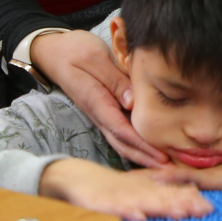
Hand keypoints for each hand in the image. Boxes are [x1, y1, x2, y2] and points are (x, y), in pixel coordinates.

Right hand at [31, 30, 167, 167]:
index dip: (142, 145)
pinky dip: (136, 142)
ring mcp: (99, 113)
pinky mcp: (103, 110)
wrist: (52, 50)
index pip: (121, 130)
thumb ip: (114, 80)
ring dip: (141, 154)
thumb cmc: (73, 50)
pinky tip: (151, 146)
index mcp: (95, 101)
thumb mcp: (95, 58)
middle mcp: (97, 112)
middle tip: (169, 170)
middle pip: (122, 143)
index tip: (162, 157)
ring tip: (163, 163)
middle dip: (145, 157)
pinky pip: (120, 131)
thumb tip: (133, 103)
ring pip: (121, 141)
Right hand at [39, 158, 213, 220]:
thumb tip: (193, 192)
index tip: (208, 208)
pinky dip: (127, 212)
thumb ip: (164, 190)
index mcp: (145, 190)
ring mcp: (119, 198)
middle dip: (182, 205)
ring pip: (144, 203)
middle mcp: (136, 193)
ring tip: (180, 213)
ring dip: (162, 207)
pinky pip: (115, 209)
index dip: (189, 201)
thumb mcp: (139, 188)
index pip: (170, 195)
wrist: (75, 178)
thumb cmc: (110, 187)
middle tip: (202, 210)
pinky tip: (139, 217)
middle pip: (162, 198)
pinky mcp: (101, 204)